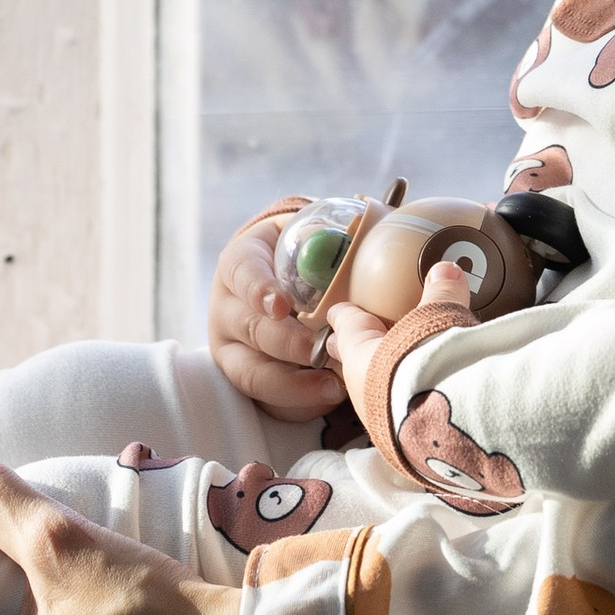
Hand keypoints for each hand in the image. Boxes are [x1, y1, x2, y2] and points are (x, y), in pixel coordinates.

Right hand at [207, 203, 355, 426]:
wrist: (279, 279)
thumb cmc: (305, 253)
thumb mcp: (311, 231)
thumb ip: (336, 229)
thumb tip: (388, 211)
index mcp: (240, 262)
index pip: (241, 272)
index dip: (258, 289)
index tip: (282, 305)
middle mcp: (227, 306)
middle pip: (248, 329)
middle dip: (287, 344)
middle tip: (323, 350)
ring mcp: (230, 347)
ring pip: (249, 373)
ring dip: (291, 384)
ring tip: (332, 387)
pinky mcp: (245, 378)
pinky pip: (263, 400)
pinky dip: (295, 404)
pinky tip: (326, 399)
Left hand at [322, 257, 469, 422]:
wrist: (444, 430)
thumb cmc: (429, 367)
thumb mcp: (440, 320)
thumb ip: (442, 294)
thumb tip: (446, 269)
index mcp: (361, 353)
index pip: (347, 327)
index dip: (345, 316)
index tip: (338, 311)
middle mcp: (363, 387)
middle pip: (355, 362)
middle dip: (358, 350)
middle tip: (359, 341)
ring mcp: (379, 419)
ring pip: (374, 389)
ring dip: (383, 377)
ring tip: (396, 368)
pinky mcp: (400, 442)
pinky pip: (396, 411)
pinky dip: (403, 398)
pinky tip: (417, 398)